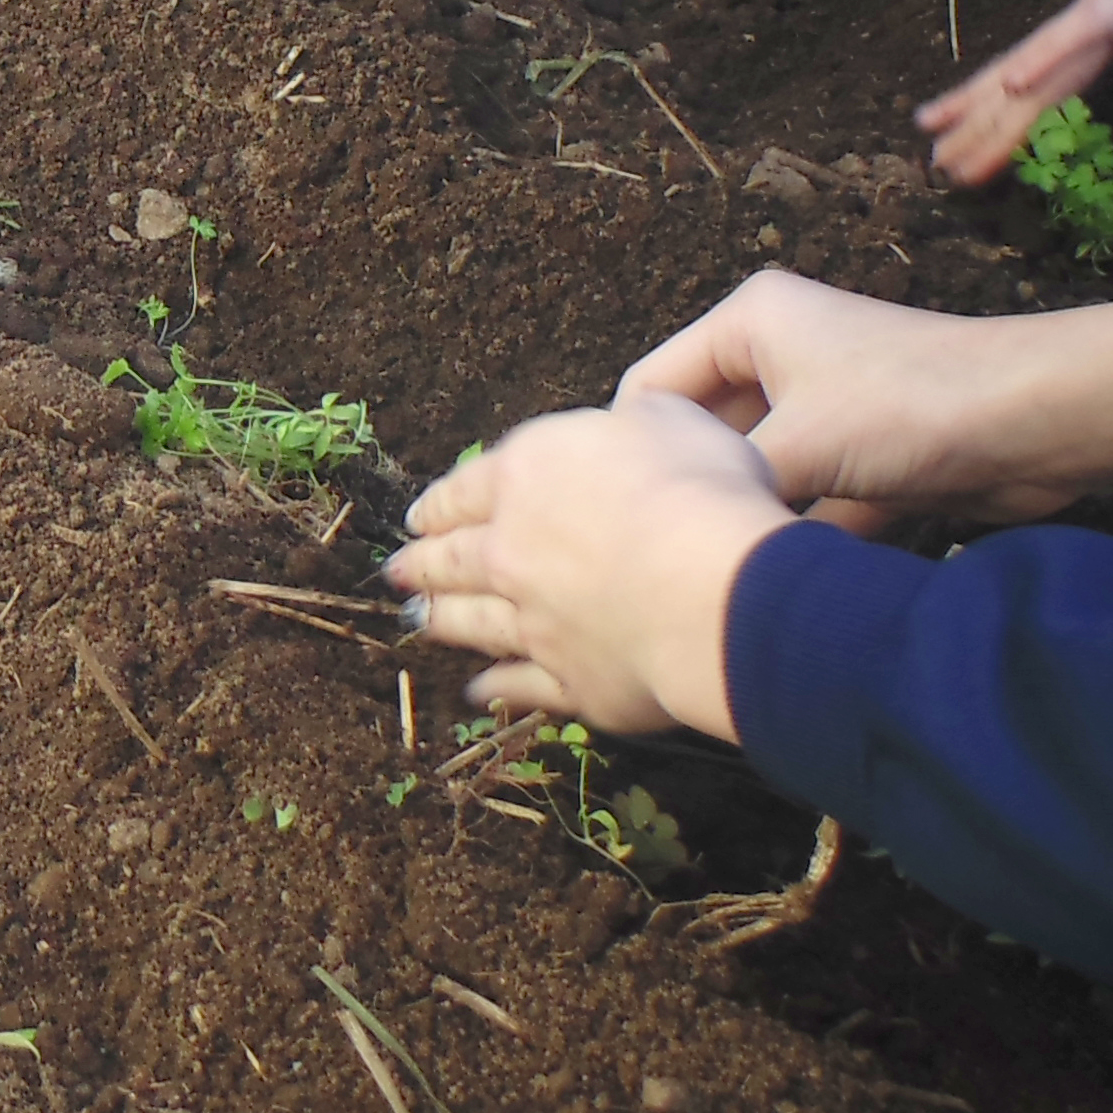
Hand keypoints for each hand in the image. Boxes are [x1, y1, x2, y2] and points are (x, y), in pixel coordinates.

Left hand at [383, 395, 794, 738]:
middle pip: (454, 559)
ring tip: (415, 621)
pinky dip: (497, 689)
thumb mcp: (667, 420)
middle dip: (421, 564)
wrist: (714, 593)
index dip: (440, 503)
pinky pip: (521, 687)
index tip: (419, 517)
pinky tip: (478, 693)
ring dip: (442, 622)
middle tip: (397, 570)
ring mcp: (535, 623)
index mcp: (525, 477)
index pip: (466, 489)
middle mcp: (512, 551)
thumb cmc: (695, 490)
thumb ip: (634, 421)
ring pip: (473, 623)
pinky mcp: (570, 684)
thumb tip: (629, 421)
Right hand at [625, 267, 1092, 532]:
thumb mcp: (795, 446)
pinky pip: (811, 501)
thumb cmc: (911, 408)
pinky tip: (778, 585)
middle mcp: (781, 354)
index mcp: (748, 321)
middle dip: (695, 491)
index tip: (616, 526)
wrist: (1042, 423)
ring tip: (714, 576)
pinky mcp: (868, 454)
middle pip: (704, 435)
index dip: (631, 453)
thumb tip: (657, 543)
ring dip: (751, 518)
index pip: (651, 387)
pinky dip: (800, 537)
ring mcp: (828, 406)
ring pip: (760, 474)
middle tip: (661, 561)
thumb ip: (718, 488)